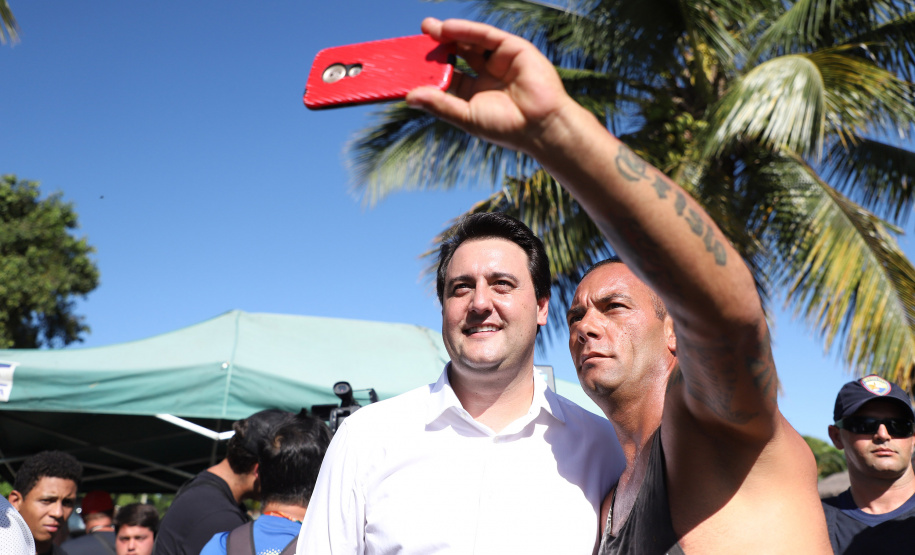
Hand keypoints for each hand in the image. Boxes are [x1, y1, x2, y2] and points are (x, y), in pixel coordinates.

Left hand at [406, 18, 572, 156]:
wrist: (540, 127)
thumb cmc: (506, 128)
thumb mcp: (466, 116)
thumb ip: (439, 104)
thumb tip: (409, 97)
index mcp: (475, 93)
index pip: (448, 75)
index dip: (430, 68)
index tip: (408, 63)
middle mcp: (487, 75)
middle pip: (457, 54)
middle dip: (437, 46)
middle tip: (416, 38)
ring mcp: (500, 61)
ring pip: (470, 42)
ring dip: (449, 34)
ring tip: (428, 29)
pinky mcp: (513, 49)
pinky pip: (486, 35)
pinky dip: (467, 30)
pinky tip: (448, 29)